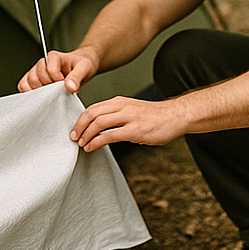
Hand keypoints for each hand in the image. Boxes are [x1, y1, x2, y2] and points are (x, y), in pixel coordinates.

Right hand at [17, 48, 97, 93]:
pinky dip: (29, 93)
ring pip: (28, 82)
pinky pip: (23, 86)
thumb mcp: (84, 68)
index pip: (49, 71)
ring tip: (52, 93)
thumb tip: (69, 87)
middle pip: (36, 78)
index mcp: (53, 57)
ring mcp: (36, 71)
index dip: (58, 81)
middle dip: (48, 88)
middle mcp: (42, 63)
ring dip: (39, 91)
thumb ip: (77, 77)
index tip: (66, 84)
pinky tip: (42, 96)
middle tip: (59, 90)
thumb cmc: (81, 65)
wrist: (81, 67)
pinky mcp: (32, 79)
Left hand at [69, 96, 185, 152]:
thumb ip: (118, 116)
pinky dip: (97, 141)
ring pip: (99, 122)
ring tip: (81, 144)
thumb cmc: (155, 116)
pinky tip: (92, 147)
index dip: (81, 119)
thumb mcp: (133, 111)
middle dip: (79, 126)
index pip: (93, 108)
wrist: (175, 116)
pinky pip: (110, 135)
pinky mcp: (135, 130)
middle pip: (92, 113)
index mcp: (120, 102)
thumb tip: (101, 128)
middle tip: (73, 138)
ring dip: (86, 134)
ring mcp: (129, 117)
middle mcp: (122, 106)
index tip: (75, 130)